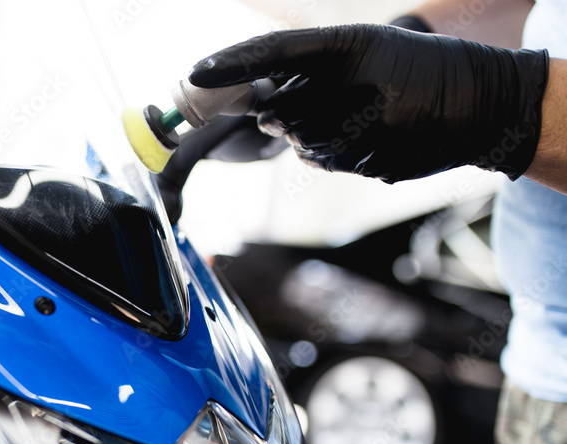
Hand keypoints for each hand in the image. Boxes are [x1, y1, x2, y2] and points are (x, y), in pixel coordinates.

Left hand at [188, 25, 548, 181]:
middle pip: (282, 112)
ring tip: (344, 117)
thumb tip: (261, 108)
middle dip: (279, 114)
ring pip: (300, 144)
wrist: (482, 103)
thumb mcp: (368, 51)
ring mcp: (370, 128)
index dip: (233, 61)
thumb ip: (314, 73)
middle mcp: (360, 85)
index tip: (196, 72)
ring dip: (305, 136)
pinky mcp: (376, 161)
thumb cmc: (413, 70)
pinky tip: (356, 137)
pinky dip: (325, 154)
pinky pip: (323, 163)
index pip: (277, 50)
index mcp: (355, 45)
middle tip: (295, 107)